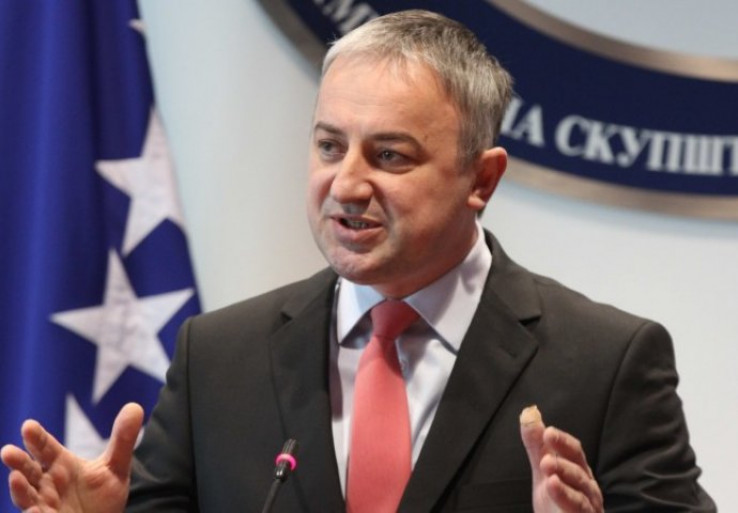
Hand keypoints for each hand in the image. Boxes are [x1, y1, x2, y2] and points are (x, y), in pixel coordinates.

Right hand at [1, 403, 142, 512]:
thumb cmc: (104, 495)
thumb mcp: (116, 467)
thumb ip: (123, 440)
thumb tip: (135, 407)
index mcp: (60, 464)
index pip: (45, 448)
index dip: (37, 438)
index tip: (29, 426)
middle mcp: (47, 483)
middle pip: (28, 470)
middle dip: (18, 461)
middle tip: (8, 451)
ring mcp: (45, 504)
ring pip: (26, 496)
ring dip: (19, 489)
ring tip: (15, 478)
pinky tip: (34, 512)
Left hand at [520, 406, 602, 512]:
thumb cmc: (557, 501)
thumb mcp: (543, 471)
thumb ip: (537, 445)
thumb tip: (529, 414)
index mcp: (579, 471)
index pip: (574, 452)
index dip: (563, 442)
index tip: (548, 432)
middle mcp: (587, 488)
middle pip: (580, 472)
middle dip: (563, 465)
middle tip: (545, 460)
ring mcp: (588, 507)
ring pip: (581, 494)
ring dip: (566, 484)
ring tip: (549, 476)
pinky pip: (579, 511)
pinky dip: (568, 500)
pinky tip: (554, 490)